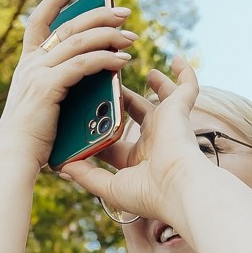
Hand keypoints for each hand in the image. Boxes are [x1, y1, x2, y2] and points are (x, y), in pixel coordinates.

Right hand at [0, 0, 135, 174]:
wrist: (12, 160)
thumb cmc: (30, 142)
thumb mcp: (44, 108)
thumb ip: (60, 90)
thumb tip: (91, 81)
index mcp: (26, 65)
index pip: (38, 21)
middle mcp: (29, 64)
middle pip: (68, 26)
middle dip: (99, 14)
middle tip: (125, 12)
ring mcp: (37, 73)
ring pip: (79, 41)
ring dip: (110, 35)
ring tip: (133, 36)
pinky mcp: (48, 87)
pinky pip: (83, 64)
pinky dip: (106, 59)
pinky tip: (125, 61)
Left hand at [58, 58, 214, 229]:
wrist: (177, 188)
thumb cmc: (147, 193)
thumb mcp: (109, 187)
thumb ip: (86, 175)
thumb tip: (63, 166)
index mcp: (137, 157)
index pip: (114, 136)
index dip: (99, 124)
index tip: (82, 110)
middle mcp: (154, 138)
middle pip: (135, 111)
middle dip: (121, 97)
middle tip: (101, 78)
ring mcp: (168, 123)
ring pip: (162, 97)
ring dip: (153, 82)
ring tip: (133, 66)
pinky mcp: (180, 110)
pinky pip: (188, 87)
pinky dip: (185, 73)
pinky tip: (177, 59)